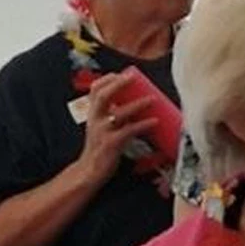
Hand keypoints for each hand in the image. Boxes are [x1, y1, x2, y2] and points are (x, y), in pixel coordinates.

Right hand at [76, 71, 156, 186]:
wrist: (90, 170)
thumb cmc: (100, 149)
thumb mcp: (102, 128)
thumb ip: (113, 117)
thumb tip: (134, 108)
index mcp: (92, 113)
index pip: (95, 90)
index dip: (107, 79)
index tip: (121, 74)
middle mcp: (95, 119)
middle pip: (103, 95)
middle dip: (118, 84)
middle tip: (134, 77)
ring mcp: (103, 131)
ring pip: (119, 112)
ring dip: (137, 104)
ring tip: (152, 99)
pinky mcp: (112, 143)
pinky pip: (130, 130)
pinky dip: (143, 124)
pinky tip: (154, 121)